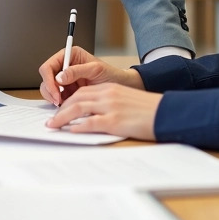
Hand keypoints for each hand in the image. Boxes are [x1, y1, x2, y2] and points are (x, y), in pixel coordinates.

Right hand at [38, 47, 142, 105]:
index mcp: (69, 55)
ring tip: (64, 103)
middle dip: (50, 90)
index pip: (49, 65)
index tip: (56, 91)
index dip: (49, 79)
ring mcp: (65, 79)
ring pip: (49, 89)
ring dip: (54, 97)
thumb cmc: (111, 74)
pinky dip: (59, 103)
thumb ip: (77, 71)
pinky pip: (56, 97)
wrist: (120, 87)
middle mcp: (65, 66)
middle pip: (46, 78)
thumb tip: (60, 76)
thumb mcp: (96, 70)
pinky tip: (68, 105)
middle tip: (59, 101)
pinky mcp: (68, 90)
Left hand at [45, 83, 163, 140]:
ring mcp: (111, 107)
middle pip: (76, 98)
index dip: (68, 101)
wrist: (166, 113)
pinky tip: (71, 130)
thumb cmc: (149, 110)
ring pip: (78, 108)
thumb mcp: (126, 101)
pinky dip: (78, 126)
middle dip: (61, 109)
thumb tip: (91, 117)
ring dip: (62, 117)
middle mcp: (108, 95)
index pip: (82, 92)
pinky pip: (91, 122)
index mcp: (110, 89)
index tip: (60, 110)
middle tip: (51, 120)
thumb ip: (109, 104)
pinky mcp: (115, 120)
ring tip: (53, 126)